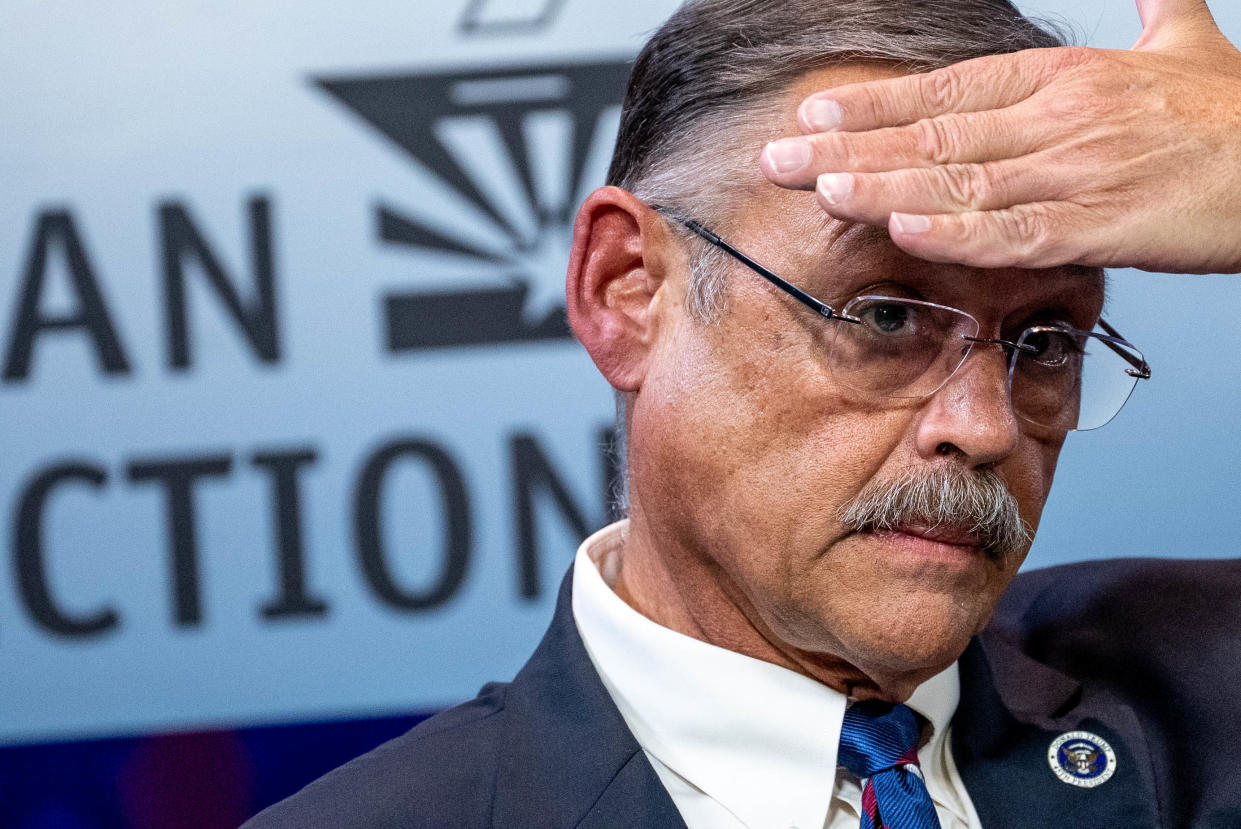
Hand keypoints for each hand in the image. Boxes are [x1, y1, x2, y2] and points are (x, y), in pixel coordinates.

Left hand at [760, 0, 1240, 273]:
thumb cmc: (1235, 109)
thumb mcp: (1185, 43)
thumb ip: (1154, 12)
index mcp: (1061, 78)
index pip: (945, 90)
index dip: (874, 104)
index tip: (812, 112)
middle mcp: (1056, 119)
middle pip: (931, 136)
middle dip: (846, 148)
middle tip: (777, 159)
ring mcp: (1075, 171)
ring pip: (959, 182)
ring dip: (882, 188)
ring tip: (818, 191)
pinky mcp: (1101, 224)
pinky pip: (1015, 233)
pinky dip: (958, 234)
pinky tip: (905, 232)